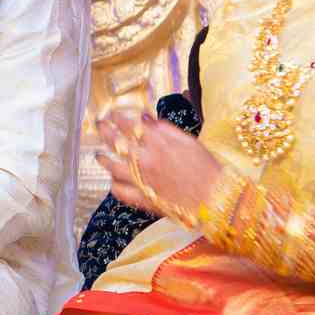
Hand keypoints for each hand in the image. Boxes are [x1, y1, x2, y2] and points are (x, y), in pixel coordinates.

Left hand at [94, 110, 223, 222]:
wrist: (215, 197)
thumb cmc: (207, 168)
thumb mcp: (188, 141)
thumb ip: (164, 128)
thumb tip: (144, 118)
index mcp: (158, 144)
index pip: (130, 126)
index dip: (118, 118)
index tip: (113, 114)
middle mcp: (146, 161)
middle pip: (117, 143)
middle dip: (105, 131)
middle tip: (99, 126)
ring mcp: (142, 181)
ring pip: (113, 168)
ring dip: (104, 160)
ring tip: (99, 155)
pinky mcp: (144, 200)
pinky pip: (121, 192)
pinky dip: (114, 185)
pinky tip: (113, 181)